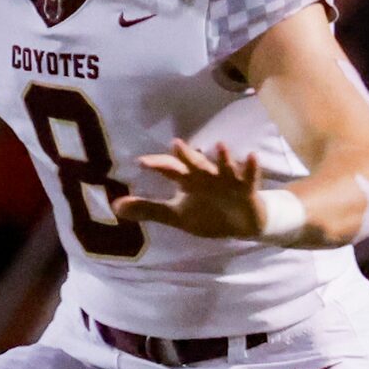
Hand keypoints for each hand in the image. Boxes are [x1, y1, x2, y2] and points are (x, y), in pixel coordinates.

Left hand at [113, 140, 266, 237]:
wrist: (241, 224)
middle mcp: (206, 176)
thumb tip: (116, 206)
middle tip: (176, 145)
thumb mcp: (176, 215)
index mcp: (188, 181)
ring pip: (223, 167)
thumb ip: (149, 210)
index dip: (157, 165)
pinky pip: (250, 178)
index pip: (170, 170)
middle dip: (187, 155)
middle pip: (195, 164)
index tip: (141, 163)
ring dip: (222, 157)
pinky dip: (251, 168)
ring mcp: (227, 181)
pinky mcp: (246, 189)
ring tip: (219, 146)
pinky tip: (252, 157)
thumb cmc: (207, 214)